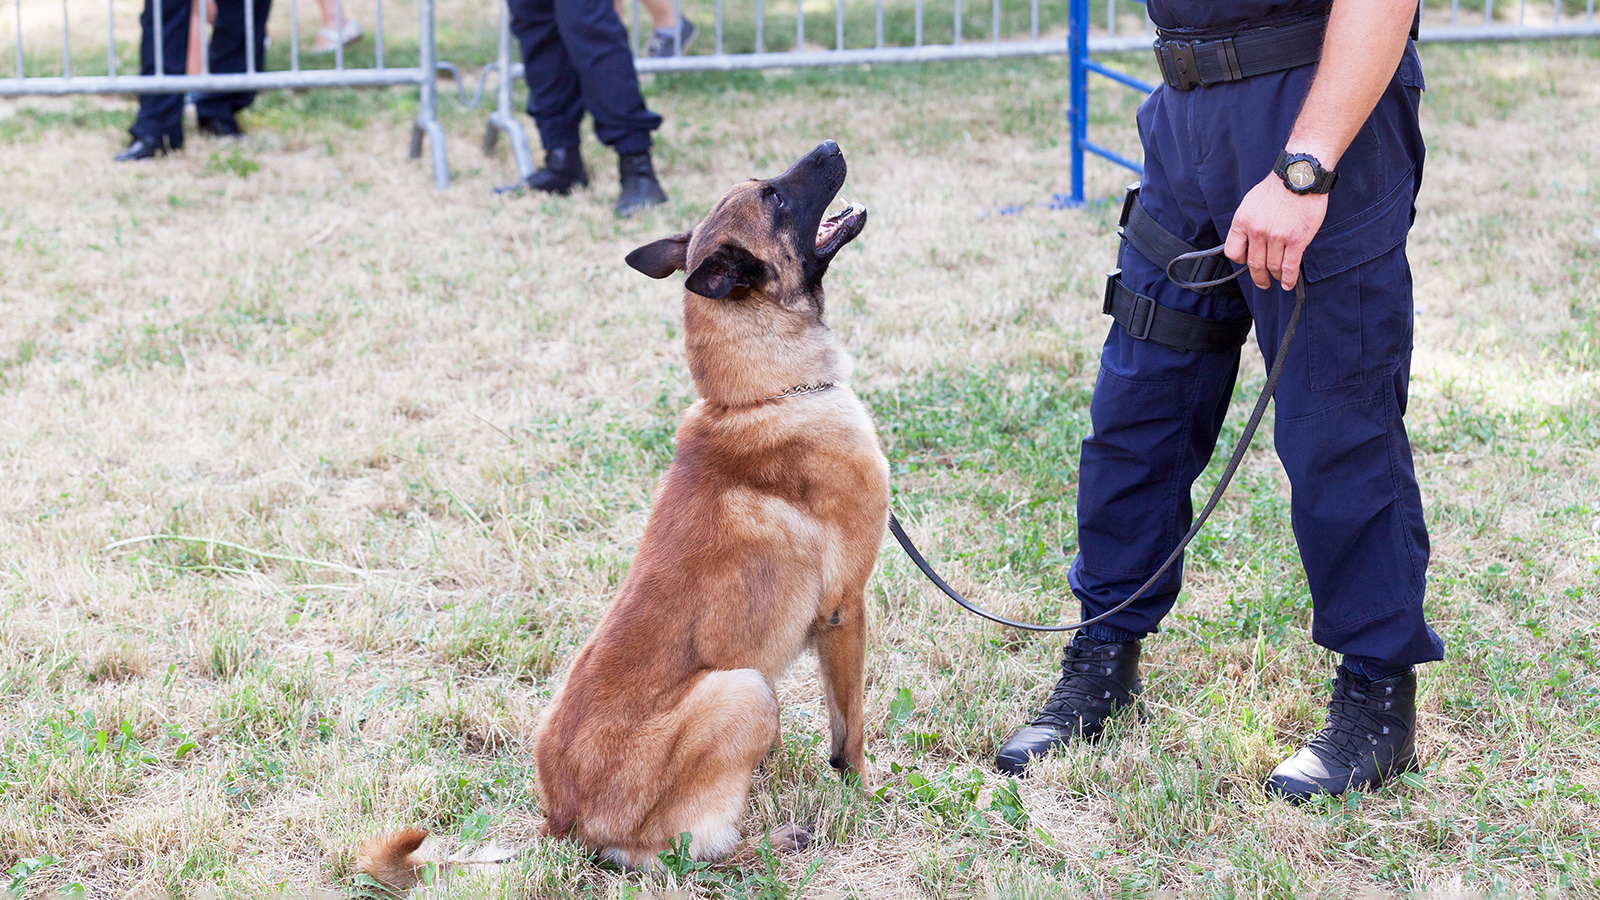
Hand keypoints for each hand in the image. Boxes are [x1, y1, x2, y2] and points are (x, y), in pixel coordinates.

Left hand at [1223, 174, 1327, 290]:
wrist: (1300, 176)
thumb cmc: (1277, 188)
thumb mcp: (1250, 203)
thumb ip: (1247, 223)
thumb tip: (1248, 241)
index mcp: (1242, 221)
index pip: (1233, 252)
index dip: (1240, 261)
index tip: (1246, 263)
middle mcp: (1257, 231)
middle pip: (1254, 264)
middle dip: (1258, 277)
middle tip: (1262, 282)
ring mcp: (1276, 237)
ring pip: (1272, 267)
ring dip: (1275, 277)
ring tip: (1278, 280)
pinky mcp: (1296, 240)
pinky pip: (1289, 266)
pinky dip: (1288, 279)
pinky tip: (1288, 283)